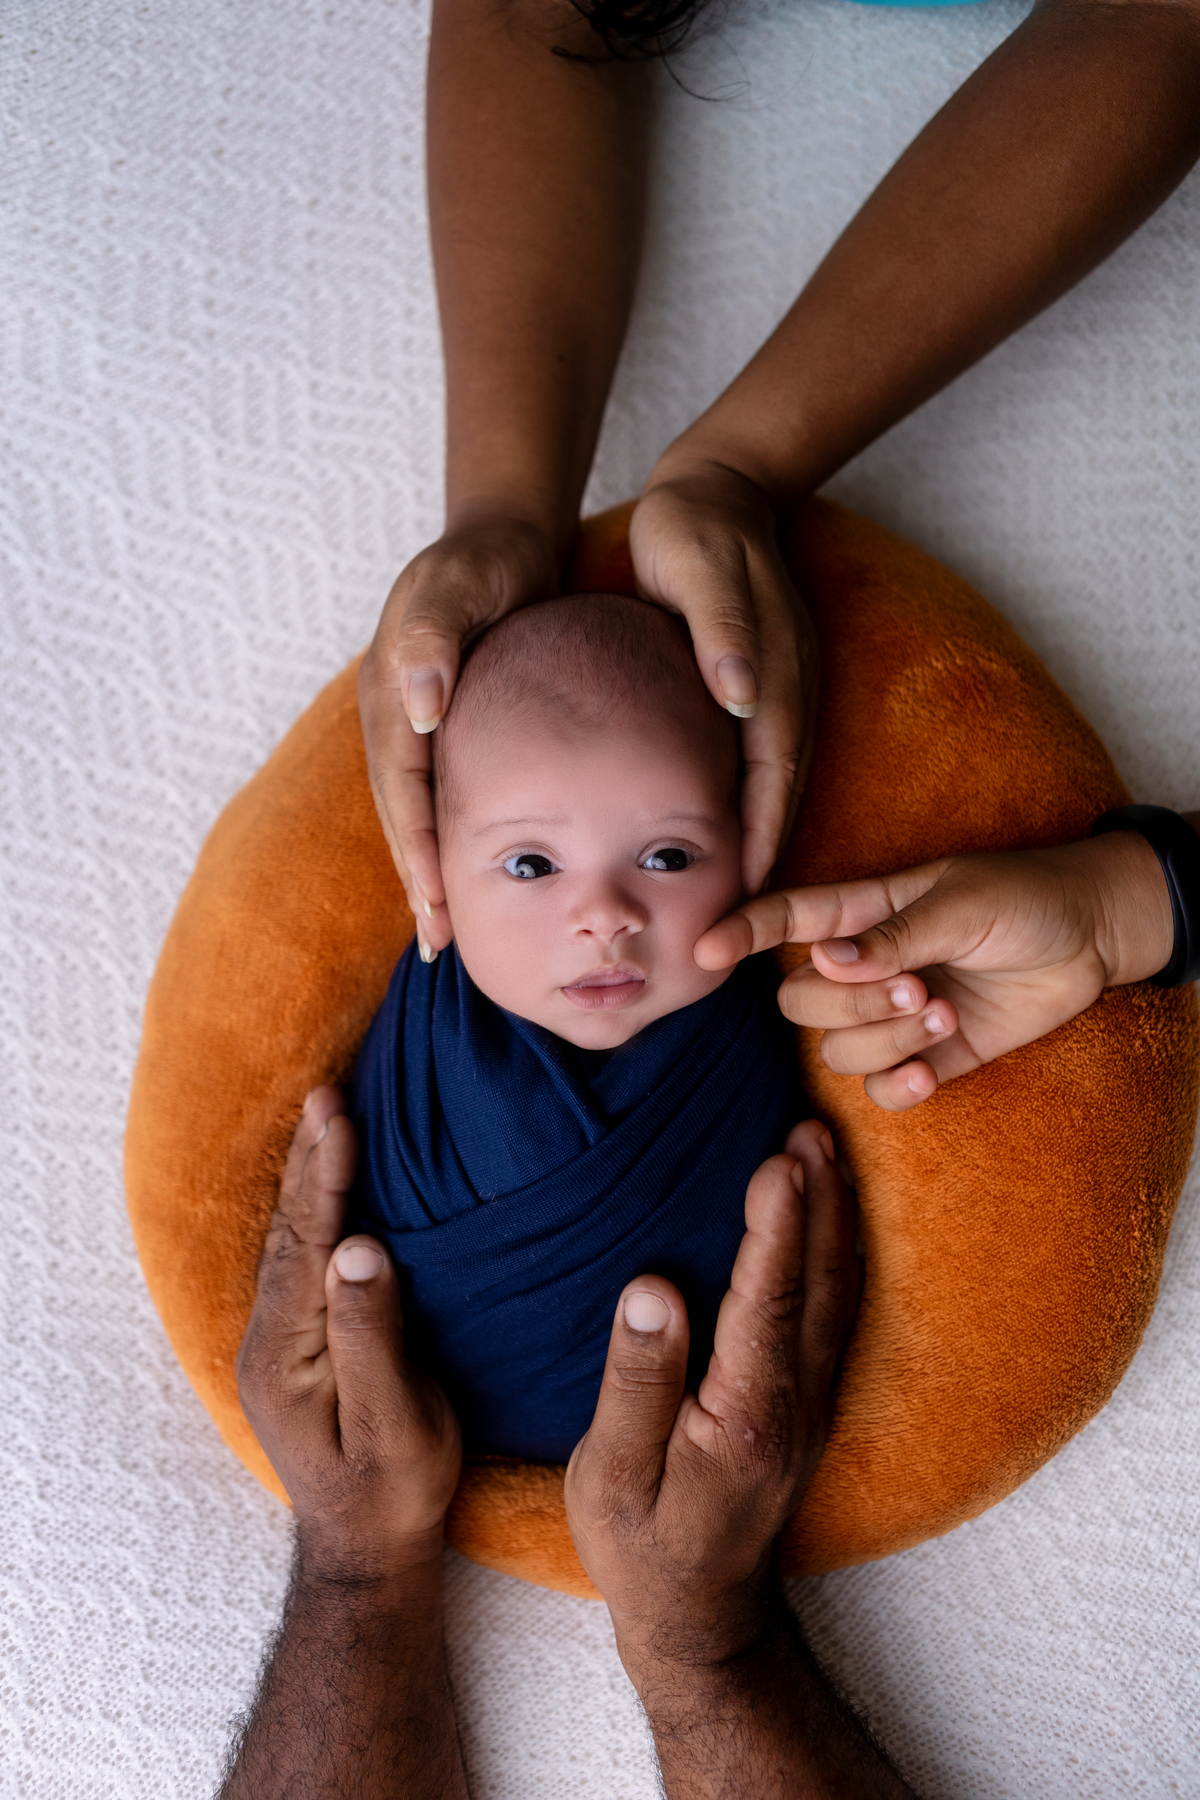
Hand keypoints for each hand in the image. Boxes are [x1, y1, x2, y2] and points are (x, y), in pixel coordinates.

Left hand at [236, 1086, 461, 1573]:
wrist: (367, 1544)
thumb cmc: (393, 1488)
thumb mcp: (393, 1422)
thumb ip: (371, 1336)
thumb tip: (360, 1249)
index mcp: (288, 1353)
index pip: (307, 1246)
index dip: (324, 1179)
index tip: (338, 1115)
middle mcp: (271, 1336)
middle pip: (289, 1230)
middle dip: (310, 1157)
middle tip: (328, 1088)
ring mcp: (281, 1336)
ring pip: (292, 1236)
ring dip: (309, 1171)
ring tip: (327, 1111)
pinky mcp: (301, 1336)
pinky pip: (304, 1252)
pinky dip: (316, 1203)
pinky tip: (331, 1175)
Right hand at [358, 511, 558, 954]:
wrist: (504, 536)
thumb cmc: (486, 558)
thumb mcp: (457, 582)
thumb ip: (432, 636)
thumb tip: (417, 707)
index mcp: (389, 693)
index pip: (401, 787)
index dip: (417, 847)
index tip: (436, 902)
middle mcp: (393, 717)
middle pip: (402, 812)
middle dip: (418, 879)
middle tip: (441, 942)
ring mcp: (415, 725)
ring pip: (418, 812)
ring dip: (430, 871)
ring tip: (449, 932)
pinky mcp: (444, 729)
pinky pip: (442, 795)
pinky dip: (453, 840)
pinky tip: (476, 877)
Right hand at [564, 1120, 859, 1670]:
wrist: (702, 1620)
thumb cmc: (642, 1548)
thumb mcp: (611, 1476)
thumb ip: (634, 1383)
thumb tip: (651, 1291)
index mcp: (744, 1416)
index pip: (767, 1302)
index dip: (777, 1228)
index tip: (780, 1160)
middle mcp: (792, 1404)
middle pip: (819, 1285)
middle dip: (818, 1201)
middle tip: (813, 1127)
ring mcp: (809, 1405)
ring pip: (836, 1295)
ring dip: (834, 1218)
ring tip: (825, 1150)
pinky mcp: (807, 1406)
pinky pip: (834, 1314)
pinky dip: (835, 1254)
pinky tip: (827, 1220)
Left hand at [631, 457, 818, 896]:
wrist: (714, 483)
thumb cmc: (691, 526)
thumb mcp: (697, 564)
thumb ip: (722, 631)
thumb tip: (742, 700)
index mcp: (776, 672)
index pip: (776, 772)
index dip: (764, 833)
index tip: (748, 890)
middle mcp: (789, 687)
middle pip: (784, 787)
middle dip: (767, 854)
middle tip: (739, 917)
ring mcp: (783, 686)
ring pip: (777, 777)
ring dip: (761, 833)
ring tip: (732, 892)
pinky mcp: (764, 682)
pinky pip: (761, 754)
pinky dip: (748, 797)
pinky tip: (717, 827)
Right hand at [695, 830, 1175, 1112]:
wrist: (1094, 937)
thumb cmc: (1025, 898)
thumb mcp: (962, 902)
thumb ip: (893, 935)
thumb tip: (826, 958)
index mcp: (865, 911)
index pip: (787, 920)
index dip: (742, 932)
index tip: (703, 949)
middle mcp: (868, 967)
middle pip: (800, 1003)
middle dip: (848, 1005)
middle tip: (917, 986)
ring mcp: (895, 1015)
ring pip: (837, 1050)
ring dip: (884, 1040)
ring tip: (944, 1013)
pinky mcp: (929, 1056)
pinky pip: (879, 1089)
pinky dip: (898, 1084)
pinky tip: (932, 1067)